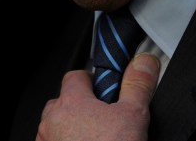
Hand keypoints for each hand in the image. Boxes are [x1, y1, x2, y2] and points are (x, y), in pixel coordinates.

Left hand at [37, 54, 159, 140]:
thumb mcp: (133, 116)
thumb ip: (137, 85)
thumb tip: (144, 62)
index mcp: (71, 102)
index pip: (76, 76)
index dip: (93, 80)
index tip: (106, 88)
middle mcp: (52, 121)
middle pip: (66, 102)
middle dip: (84, 107)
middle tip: (106, 119)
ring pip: (59, 127)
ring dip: (73, 129)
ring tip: (99, 139)